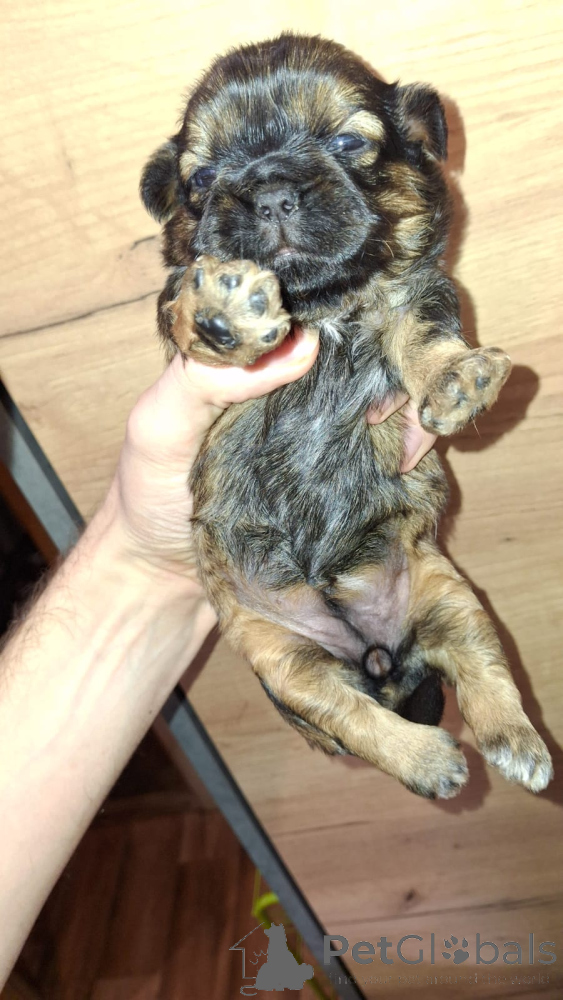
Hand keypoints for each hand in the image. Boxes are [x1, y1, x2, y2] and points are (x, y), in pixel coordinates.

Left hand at [109, 329, 434, 590]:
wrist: (163, 580)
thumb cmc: (149, 494)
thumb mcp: (159, 424)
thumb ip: (206, 377)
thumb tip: (300, 346)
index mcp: (249, 356)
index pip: (312, 309)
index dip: (351, 313)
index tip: (371, 342)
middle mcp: (292, 384)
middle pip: (364, 348)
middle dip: (396, 362)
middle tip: (390, 404)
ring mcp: (319, 429)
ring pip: (385, 394)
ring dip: (409, 406)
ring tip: (403, 443)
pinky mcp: (338, 474)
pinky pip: (384, 448)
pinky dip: (407, 448)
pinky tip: (406, 463)